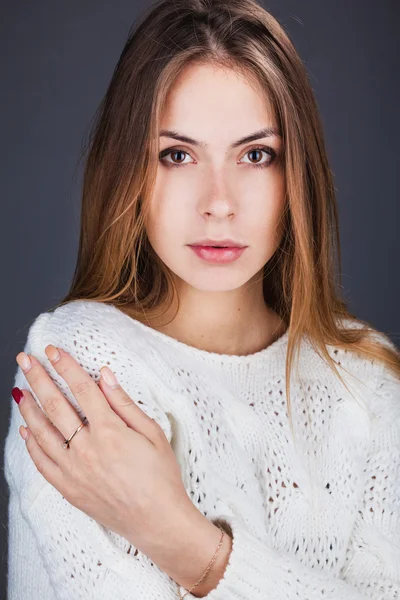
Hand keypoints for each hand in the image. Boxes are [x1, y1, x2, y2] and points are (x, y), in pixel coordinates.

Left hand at [12, 344, 192, 555]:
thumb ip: (124, 403)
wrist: (157, 521)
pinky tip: (26, 429)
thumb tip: (104, 375)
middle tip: (26, 360)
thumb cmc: (161, 476)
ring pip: (42, 432)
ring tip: (20, 389)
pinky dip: (31, 443)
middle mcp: (86, 449)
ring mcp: (73, 470)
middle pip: (55, 405)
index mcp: (110, 431)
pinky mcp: (68, 488)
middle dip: (39, 378)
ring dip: (29, 407)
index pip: (81, 389)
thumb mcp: (152, 433)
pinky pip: (41, 463)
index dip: (66, 367)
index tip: (53, 351)